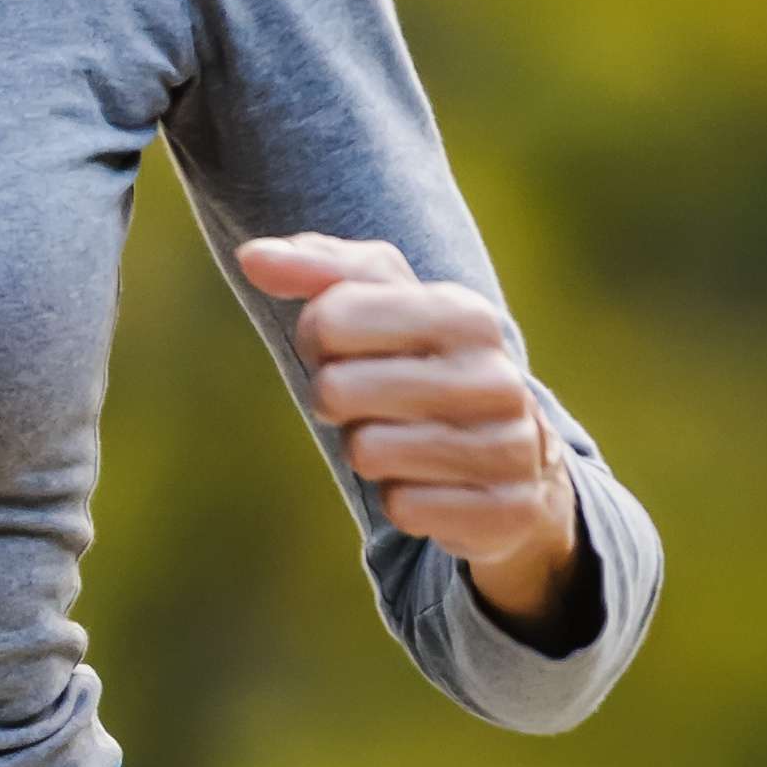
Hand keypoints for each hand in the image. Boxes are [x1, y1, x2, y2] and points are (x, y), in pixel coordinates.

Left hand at [234, 235, 581, 627]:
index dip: (317, 338)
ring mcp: (510, 446)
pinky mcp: (507, 509)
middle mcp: (496, 377)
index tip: (346, 348)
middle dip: (334, 399)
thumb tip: (252, 257)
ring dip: (367, 451)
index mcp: (466, 314)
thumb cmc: (424, 364)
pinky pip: (403, 508)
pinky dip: (402, 501)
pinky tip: (433, 482)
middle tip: (369, 402)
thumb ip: (318, 271)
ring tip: (405, 439)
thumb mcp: (384, 303)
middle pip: (336, 389)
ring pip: (366, 452)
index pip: (331, 317)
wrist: (514, 451)